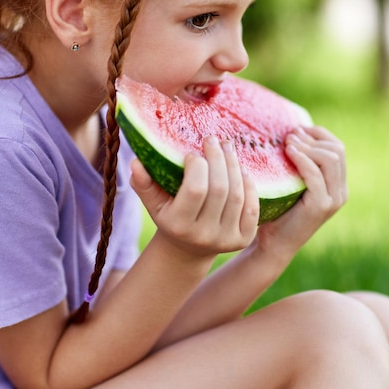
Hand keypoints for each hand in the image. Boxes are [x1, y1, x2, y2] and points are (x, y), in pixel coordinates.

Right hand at [130, 136, 258, 257]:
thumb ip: (143, 183)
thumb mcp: (154, 203)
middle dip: (218, 158)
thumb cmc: (170, 215)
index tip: (192, 152)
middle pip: (220, 189)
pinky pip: (252, 207)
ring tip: (227, 149)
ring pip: (237, 195)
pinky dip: (249, 185)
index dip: (198, 166)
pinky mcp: (244, 240)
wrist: (189, 248)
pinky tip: (241, 170)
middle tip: (213, 140)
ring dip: (234, 166)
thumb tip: (136, 162)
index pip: (195, 190)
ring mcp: (226, 239)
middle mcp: (204, 235)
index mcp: (179, 225)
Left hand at [253, 126, 346, 260]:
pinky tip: (288, 152)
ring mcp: (333, 199)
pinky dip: (302, 159)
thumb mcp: (292, 182)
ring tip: (287, 142)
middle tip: (290, 135)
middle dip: (313, 138)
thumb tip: (291, 132)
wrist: (273, 243)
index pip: (338, 148)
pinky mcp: (321, 206)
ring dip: (307, 146)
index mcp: (337, 184)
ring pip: (330, 159)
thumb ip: (298, 163)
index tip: (297, 129)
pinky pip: (315, 174)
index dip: (319, 134)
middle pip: (336, 150)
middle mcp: (340, 191)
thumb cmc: (278, 211)